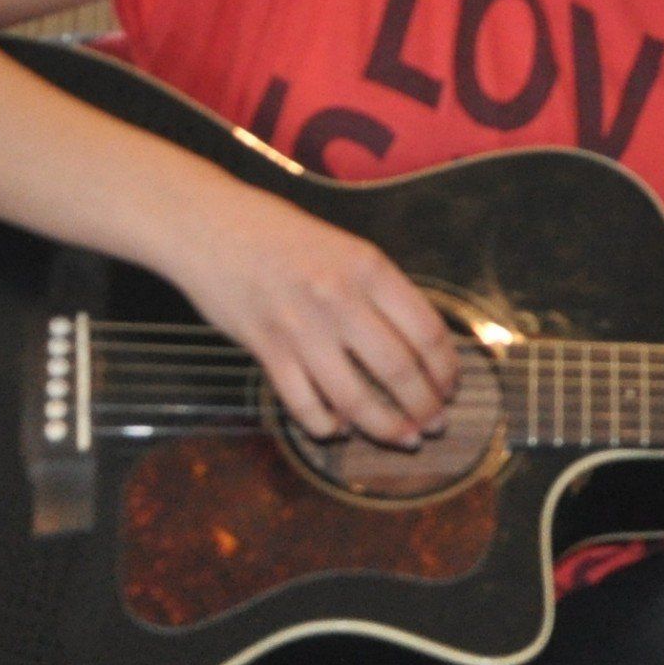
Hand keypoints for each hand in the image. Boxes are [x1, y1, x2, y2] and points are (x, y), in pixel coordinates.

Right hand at [172, 179, 462, 448]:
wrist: (210, 226)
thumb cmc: (284, 236)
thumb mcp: (348, 249)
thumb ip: (382, 292)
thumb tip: (422, 346)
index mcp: (370, 268)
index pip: (427, 331)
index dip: (447, 368)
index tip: (453, 387)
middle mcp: (339, 299)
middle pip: (399, 370)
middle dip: (426, 406)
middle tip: (437, 425)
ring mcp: (300, 328)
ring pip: (355, 398)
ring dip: (386, 427)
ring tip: (404, 437)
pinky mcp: (265, 350)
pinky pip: (303, 403)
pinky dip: (326, 425)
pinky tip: (339, 430)